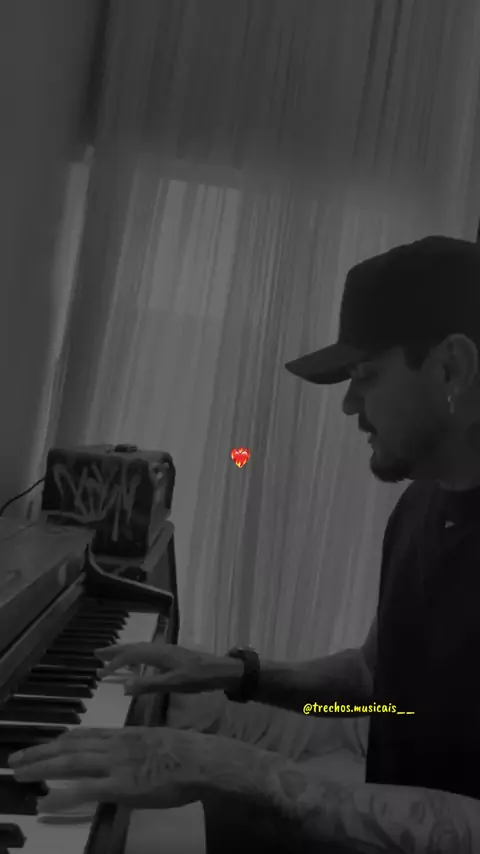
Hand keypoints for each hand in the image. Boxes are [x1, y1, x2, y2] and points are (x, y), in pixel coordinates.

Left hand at [8, 726, 207, 812]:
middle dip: (41, 752)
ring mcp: (116, 764)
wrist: (201, 759)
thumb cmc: (187, 752)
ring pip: (71, 763)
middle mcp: (115, 745)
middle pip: (70, 746)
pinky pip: (87, 789)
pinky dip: (65, 794)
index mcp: (124, 734)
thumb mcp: (157, 741)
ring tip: (20, 773)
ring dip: (43, 767)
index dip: (62, 740)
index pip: (85, 735)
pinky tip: (48, 799)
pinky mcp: (121, 785)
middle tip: (17, 759)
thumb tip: (129, 756)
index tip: (47, 743)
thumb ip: (138, 747)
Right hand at [95, 640, 242, 695]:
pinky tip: (137, 663)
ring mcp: (167, 651)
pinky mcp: (173, 655)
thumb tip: (124, 687)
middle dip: (115, 650)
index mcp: (159, 653)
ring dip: (125, 652)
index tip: (100, 673)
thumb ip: (150, 685)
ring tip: (111, 657)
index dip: (114, 663)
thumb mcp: (174, 684)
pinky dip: (136, 655)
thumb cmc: (199, 678)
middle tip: (96, 653)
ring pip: (141, 648)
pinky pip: (148, 652)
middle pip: (133, 646)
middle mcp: (161, 648)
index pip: (131, 655)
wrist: (222, 670)